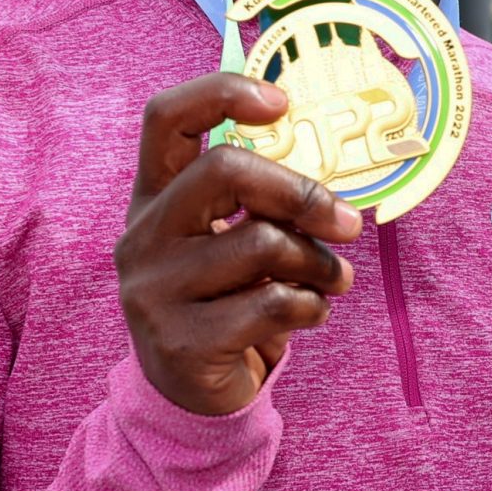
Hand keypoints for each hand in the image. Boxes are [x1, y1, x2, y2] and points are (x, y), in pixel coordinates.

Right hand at [116, 74, 361, 415]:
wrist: (190, 397)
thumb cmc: (226, 302)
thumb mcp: (230, 243)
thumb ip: (260, 206)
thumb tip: (330, 185)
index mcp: (154, 198)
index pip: (166, 119)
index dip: (222, 93)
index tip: (281, 101)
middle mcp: (143, 236)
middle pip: (224, 171)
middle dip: (302, 192)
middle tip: (348, 222)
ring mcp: (155, 289)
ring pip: (262, 242)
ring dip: (319, 263)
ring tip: (334, 279)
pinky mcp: (181, 341)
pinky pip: (271, 303)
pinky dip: (311, 306)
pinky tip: (312, 313)